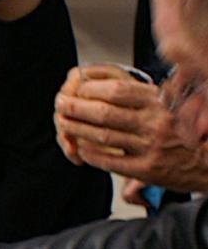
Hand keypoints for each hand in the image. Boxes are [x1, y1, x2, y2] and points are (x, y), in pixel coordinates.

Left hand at [54, 64, 207, 189]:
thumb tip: (115, 79)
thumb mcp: (175, 101)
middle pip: (105, 112)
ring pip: (104, 137)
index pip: (117, 90)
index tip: (77, 87)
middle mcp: (154, 122)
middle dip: (77, 107)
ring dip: (78, 129)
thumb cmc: (188, 130)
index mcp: (160, 102)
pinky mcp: (147, 169)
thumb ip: (148, 92)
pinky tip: (80, 149)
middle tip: (61, 103)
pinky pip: (111, 161)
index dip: (92, 88)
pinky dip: (92, 154)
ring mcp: (150, 147)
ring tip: (64, 124)